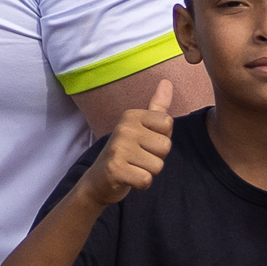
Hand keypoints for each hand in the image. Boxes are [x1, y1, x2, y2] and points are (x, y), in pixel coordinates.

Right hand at [81, 82, 174, 205]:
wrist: (99, 180)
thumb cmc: (126, 152)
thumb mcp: (140, 126)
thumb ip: (157, 106)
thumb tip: (167, 81)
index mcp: (131, 115)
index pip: (167, 123)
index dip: (161, 137)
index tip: (145, 142)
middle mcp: (124, 128)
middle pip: (165, 146)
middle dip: (156, 157)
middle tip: (138, 158)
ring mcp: (118, 148)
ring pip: (157, 165)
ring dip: (148, 171)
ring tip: (133, 167)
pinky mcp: (115, 169)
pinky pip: (146, 180)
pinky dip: (141, 184)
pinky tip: (129, 178)